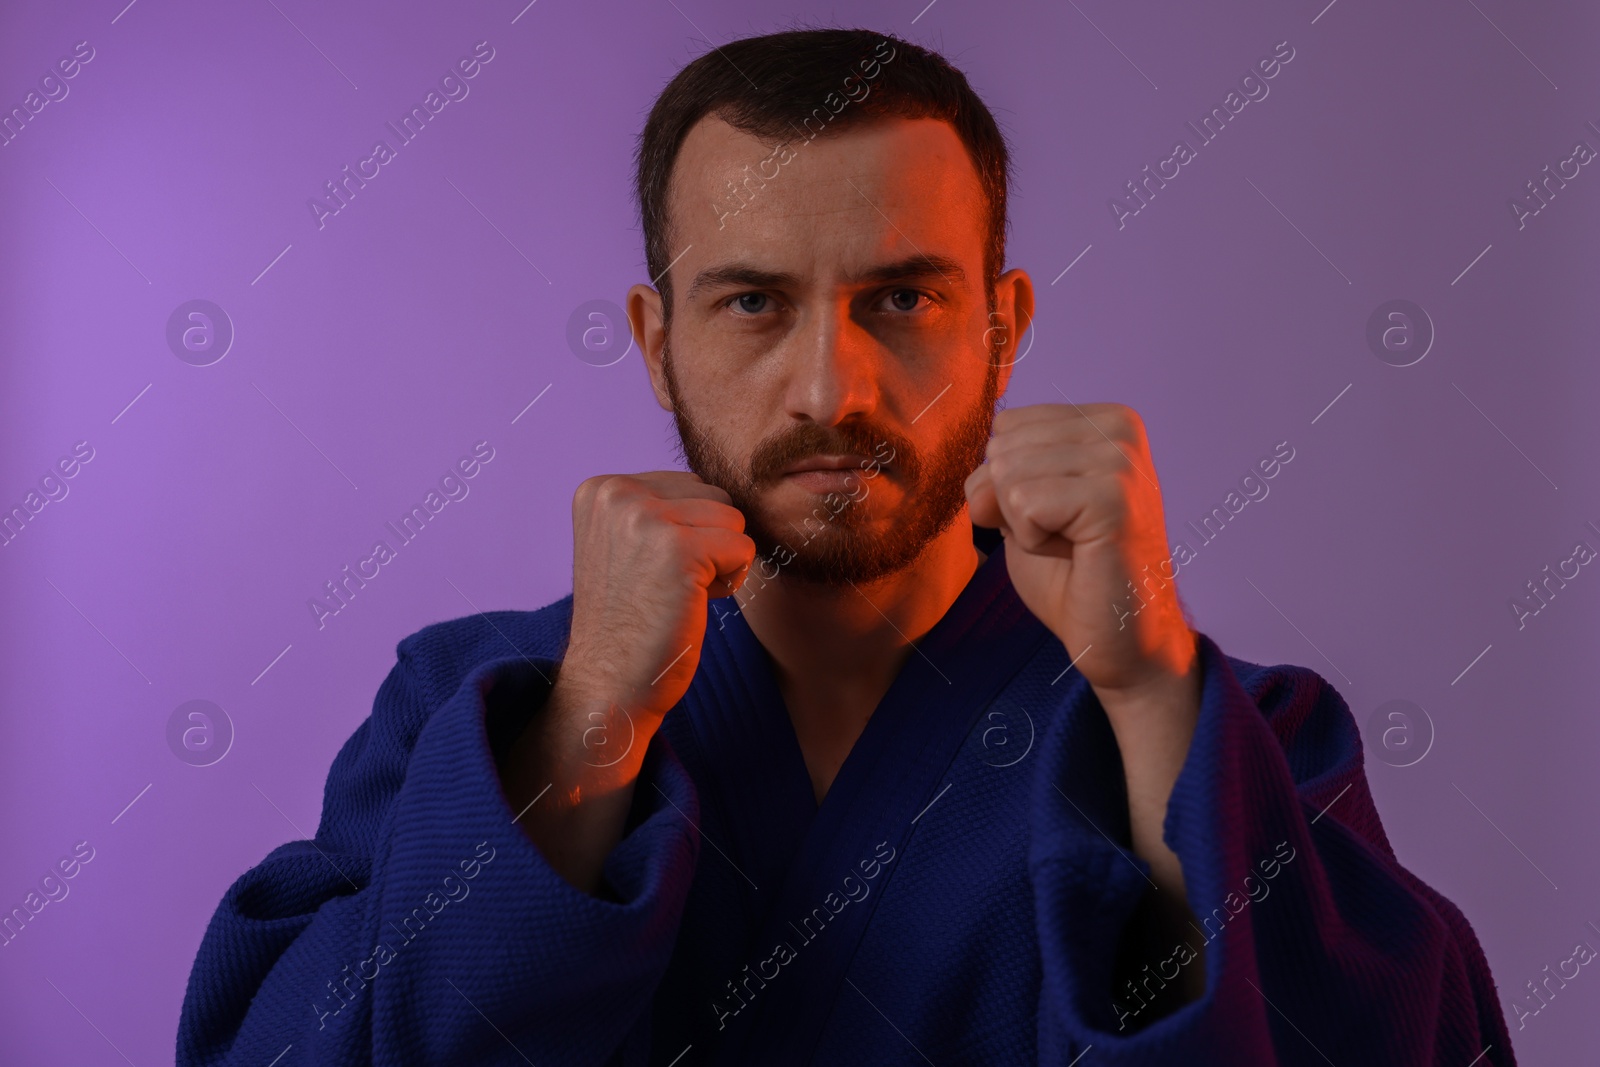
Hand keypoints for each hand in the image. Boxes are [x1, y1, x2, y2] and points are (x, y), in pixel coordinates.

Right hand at [561, 471, 756, 736]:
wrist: (608, 682)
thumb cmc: (630, 619)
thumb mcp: (626, 543)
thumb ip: (659, 506)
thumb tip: (725, 489)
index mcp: (601, 489)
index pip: (688, 485)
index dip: (686, 533)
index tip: (648, 572)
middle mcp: (617, 494)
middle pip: (714, 496)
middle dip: (707, 543)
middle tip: (665, 587)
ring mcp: (646, 518)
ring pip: (733, 519)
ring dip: (720, 561)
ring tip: (678, 594)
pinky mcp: (679, 549)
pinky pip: (743, 548)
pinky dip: (730, 580)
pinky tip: (694, 603)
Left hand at [964, 403, 1194, 696]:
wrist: (1123, 638)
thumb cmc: (1074, 575)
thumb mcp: (1022, 507)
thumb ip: (996, 474)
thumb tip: (978, 480)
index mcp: (1104, 419)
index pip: (1006, 426)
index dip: (1010, 485)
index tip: (1059, 517)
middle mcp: (1119, 428)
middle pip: (1002, 447)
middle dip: (1012, 507)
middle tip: (1066, 539)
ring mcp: (1120, 459)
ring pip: (1007, 474)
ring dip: (1024, 527)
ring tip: (1073, 547)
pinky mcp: (1113, 497)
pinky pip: (1022, 504)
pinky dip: (1033, 542)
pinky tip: (1076, 556)